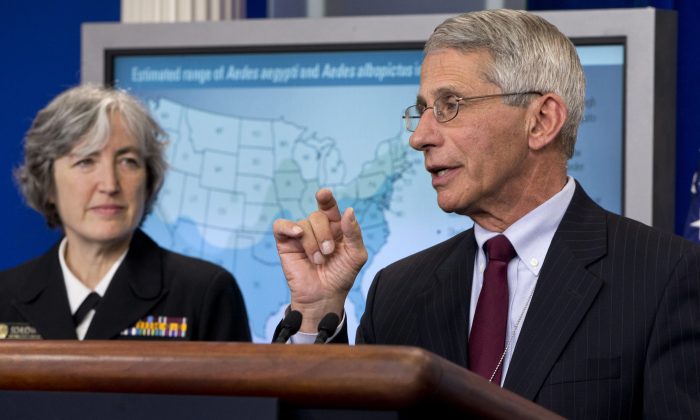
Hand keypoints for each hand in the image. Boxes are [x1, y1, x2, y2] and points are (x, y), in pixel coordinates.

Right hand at [273, 188, 367, 331]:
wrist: (324, 296)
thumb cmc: (341, 276)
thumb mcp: (356, 255)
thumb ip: (354, 233)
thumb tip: (348, 210)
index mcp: (335, 227)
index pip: (329, 206)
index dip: (326, 198)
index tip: (324, 194)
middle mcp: (317, 228)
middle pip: (317, 216)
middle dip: (324, 235)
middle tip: (328, 253)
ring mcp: (300, 235)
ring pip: (303, 224)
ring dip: (312, 243)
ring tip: (318, 261)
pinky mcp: (285, 243)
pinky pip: (281, 226)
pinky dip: (288, 227)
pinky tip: (297, 234)